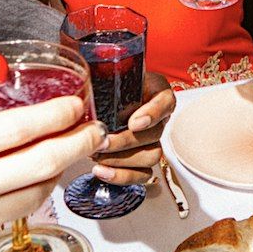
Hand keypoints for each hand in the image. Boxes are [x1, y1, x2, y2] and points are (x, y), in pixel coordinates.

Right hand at [0, 96, 105, 248]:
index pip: (13, 131)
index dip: (52, 114)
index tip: (74, 103)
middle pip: (39, 165)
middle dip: (76, 142)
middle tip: (92, 128)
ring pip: (34, 195)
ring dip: (58, 170)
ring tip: (68, 149)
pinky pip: (12, 215)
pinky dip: (32, 193)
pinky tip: (34, 178)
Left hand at [93, 71, 174, 185]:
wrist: (100, 105)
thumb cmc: (107, 88)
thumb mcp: (108, 75)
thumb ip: (104, 75)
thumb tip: (87, 76)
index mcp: (156, 92)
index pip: (165, 101)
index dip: (153, 113)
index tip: (134, 122)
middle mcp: (158, 118)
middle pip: (155, 134)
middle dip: (126, 141)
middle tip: (102, 141)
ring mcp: (152, 141)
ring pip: (151, 156)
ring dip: (122, 160)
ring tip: (97, 156)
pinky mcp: (143, 162)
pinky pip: (143, 175)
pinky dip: (121, 176)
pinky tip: (101, 170)